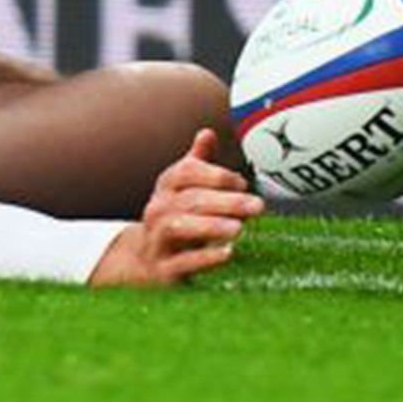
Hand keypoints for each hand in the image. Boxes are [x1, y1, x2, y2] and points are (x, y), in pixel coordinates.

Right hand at [89, 130, 261, 287]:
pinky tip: (227, 254)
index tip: (242, 183)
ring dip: (210, 226)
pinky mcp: (164, 268)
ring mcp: (158, 239)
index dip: (215, 175)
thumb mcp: (182, 191)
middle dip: (226, 201)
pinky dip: (204, 258)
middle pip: (189, 200)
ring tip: (238, 228)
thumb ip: (197, 164)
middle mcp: (158, 210)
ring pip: (179, 227)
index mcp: (166, 188)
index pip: (185, 172)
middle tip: (257, 206)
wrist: (145, 261)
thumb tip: (207, 132)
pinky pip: (182, 262)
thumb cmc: (175, 219)